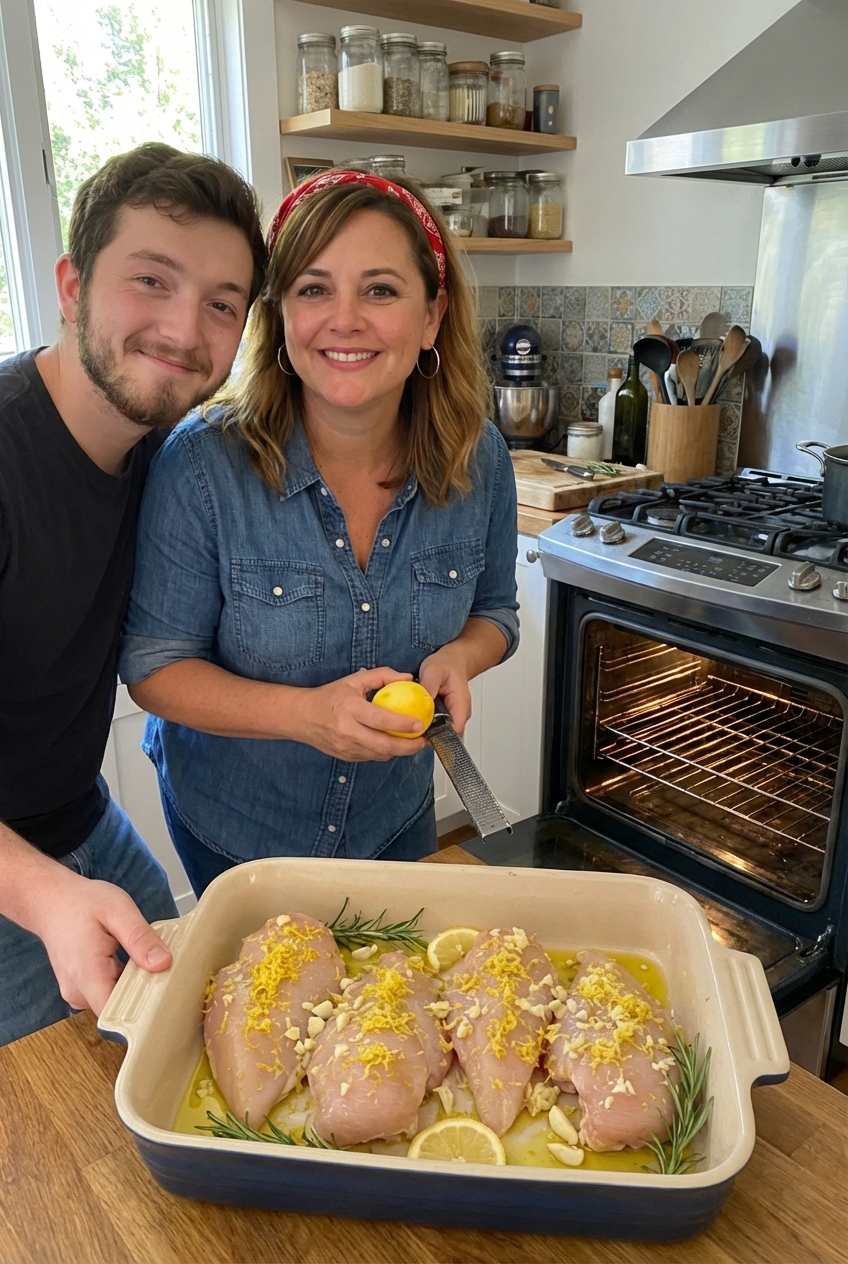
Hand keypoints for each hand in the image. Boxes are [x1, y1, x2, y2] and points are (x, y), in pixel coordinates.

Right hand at [32, 866, 171, 1014]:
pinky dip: (122, 982)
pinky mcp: (80, 989)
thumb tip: (162, 963)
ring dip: (133, 986)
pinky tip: (130, 963)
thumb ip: (140, 938)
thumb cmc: (81, 903)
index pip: (114, 1015)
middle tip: (160, 968)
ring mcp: (76, 992)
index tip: (163, 996)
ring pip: (114, 1002)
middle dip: (143, 993)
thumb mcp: (118, 910)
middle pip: (118, 1010)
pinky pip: (106, 994)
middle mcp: (77, 990)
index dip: (141, 1012)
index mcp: (87, 974)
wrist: (52, 902)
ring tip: (142, 960)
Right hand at [293, 667, 428, 760]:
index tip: (420, 724)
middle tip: (423, 740)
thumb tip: (407, 679)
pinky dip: (385, 752)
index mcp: (350, 708)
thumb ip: (382, 676)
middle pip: (383, 745)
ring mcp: (346, 747)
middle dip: (408, 746)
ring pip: (380, 754)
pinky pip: (372, 757)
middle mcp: (347, 730)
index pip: (381, 720)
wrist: (301, 717)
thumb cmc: (329, 697)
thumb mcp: (354, 680)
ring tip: (412, 741)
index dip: (403, 724)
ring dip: (399, 750)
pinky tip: (393, 743)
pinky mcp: (346, 757)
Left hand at [418, 646, 471, 736]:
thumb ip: (428, 686)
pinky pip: (435, 725)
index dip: (438, 736)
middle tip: (409, 729)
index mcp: (461, 705)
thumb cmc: (446, 664)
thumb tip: (420, 703)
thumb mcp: (434, 670)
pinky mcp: (445, 715)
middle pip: (446, 734)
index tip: (420, 733)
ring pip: (439, 731)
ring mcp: (453, 716)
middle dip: (427, 735)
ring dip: (425, 730)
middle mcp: (459, 714)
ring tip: (409, 724)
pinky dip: (424, 723)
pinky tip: (413, 718)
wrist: (452, 660)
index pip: (454, 731)